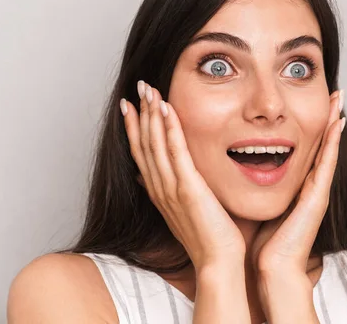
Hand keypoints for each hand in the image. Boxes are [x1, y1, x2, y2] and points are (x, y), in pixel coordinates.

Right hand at [121, 81, 245, 269]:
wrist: (217, 260)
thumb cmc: (207, 236)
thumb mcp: (180, 210)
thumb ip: (165, 190)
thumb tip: (146, 177)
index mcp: (158, 191)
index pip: (140, 152)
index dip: (133, 127)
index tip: (129, 105)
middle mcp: (159, 187)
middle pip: (144, 143)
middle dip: (140, 112)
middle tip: (139, 87)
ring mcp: (172, 188)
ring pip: (155, 144)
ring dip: (151, 114)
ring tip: (148, 89)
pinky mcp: (188, 188)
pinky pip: (176, 152)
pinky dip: (170, 129)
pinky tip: (167, 108)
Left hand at [250, 90, 344, 277]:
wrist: (271, 271)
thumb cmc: (261, 244)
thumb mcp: (257, 206)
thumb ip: (251, 188)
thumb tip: (232, 170)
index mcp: (295, 188)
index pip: (304, 149)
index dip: (309, 126)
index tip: (312, 103)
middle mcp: (310, 187)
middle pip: (320, 144)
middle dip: (326, 117)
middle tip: (334, 92)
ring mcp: (317, 191)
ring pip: (327, 148)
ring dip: (333, 122)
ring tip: (338, 97)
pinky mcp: (318, 197)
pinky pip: (326, 163)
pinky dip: (333, 142)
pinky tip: (337, 121)